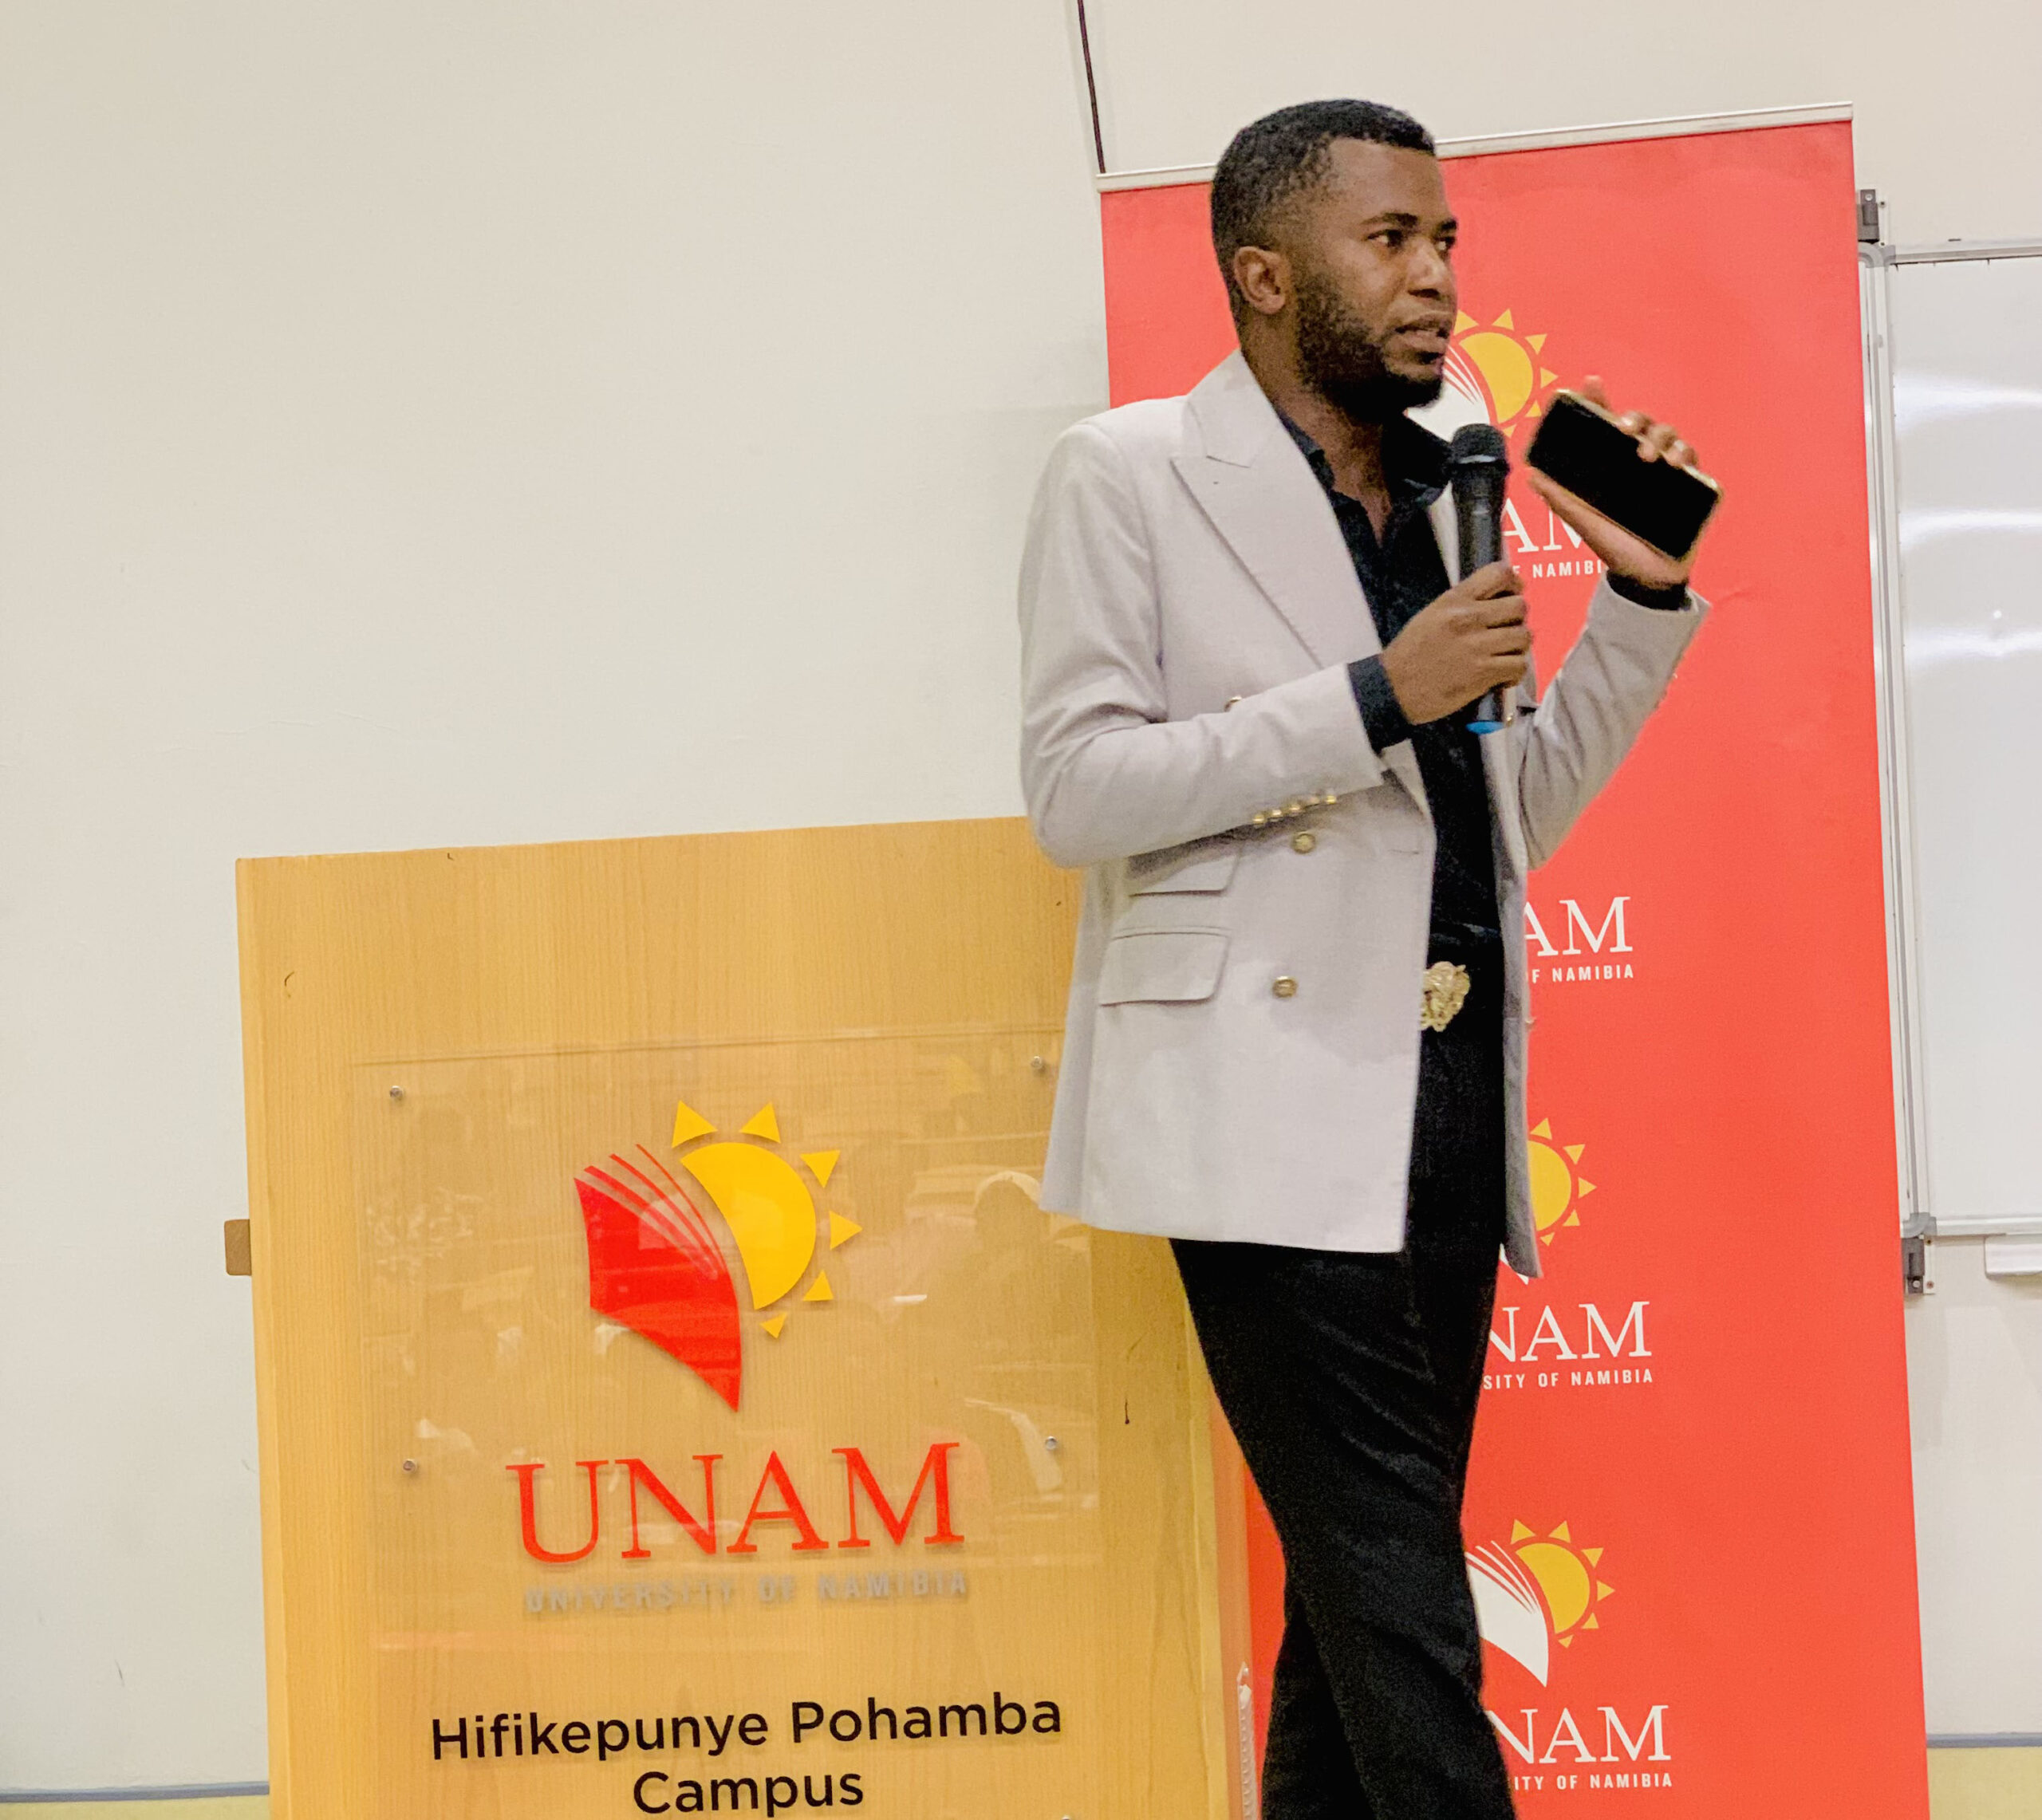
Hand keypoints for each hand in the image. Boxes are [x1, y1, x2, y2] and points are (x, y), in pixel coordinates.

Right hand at [1380, 560, 1529, 724]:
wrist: (1394, 688)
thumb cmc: (1410, 654)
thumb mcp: (1431, 615)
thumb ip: (1462, 604)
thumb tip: (1494, 602)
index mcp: (1454, 600)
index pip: (1499, 574)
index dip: (1514, 583)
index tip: (1514, 593)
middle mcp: (1468, 618)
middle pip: (1519, 606)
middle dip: (1517, 619)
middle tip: (1507, 631)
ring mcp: (1477, 646)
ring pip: (1523, 636)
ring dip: (1518, 647)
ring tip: (1505, 655)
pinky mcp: (1483, 673)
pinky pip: (1518, 666)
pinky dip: (1515, 672)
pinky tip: (1502, 675)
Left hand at [1526, 377, 1709, 590]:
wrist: (1643, 576)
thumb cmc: (1614, 545)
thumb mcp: (1583, 520)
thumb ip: (1559, 498)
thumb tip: (1531, 475)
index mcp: (1612, 464)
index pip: (1606, 423)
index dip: (1598, 400)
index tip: (1590, 383)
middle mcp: (1640, 461)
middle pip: (1642, 423)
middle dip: (1635, 418)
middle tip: (1623, 430)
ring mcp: (1665, 470)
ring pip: (1669, 434)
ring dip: (1659, 436)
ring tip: (1647, 456)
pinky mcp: (1689, 484)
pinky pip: (1692, 456)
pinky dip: (1685, 453)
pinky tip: (1675, 464)